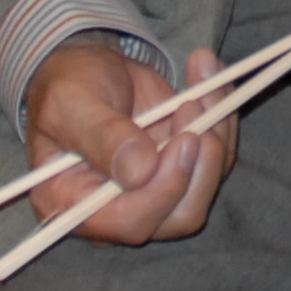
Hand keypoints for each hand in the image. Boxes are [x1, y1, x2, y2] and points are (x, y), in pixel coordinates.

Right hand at [22, 41, 231, 245]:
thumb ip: (101, 136)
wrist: (87, 68)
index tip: (185, 139)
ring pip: (207, 183)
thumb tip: (140, 172)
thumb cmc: (67, 88)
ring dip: (216, 129)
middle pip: (180, 215)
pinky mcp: (184, 165)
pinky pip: (219, 153)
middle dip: (201, 164)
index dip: (164, 189)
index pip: (131, 222)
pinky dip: (222, 112)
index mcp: (78, 205)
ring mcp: (158, 189)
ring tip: (202, 75)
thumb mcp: (72, 103)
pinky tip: (206, 73)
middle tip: (193, 106)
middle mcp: (121, 208)